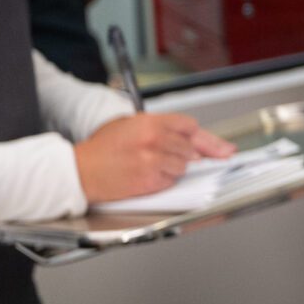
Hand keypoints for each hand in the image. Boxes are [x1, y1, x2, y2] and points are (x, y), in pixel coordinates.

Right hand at [72, 114, 237, 203]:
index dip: (208, 140)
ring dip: (173, 169)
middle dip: (186, 155)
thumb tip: (195, 144)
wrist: (80, 170)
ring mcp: (153, 160)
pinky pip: (170, 182)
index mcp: (151, 122)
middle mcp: (154, 139)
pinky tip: (145, 175)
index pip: (191, 127)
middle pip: (192, 149)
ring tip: (148, 164)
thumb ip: (164, 130)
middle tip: (167, 157)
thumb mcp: (132, 126)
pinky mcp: (149, 180)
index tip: (224, 149)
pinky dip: (163, 181)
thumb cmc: (102, 149)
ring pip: (183, 167)